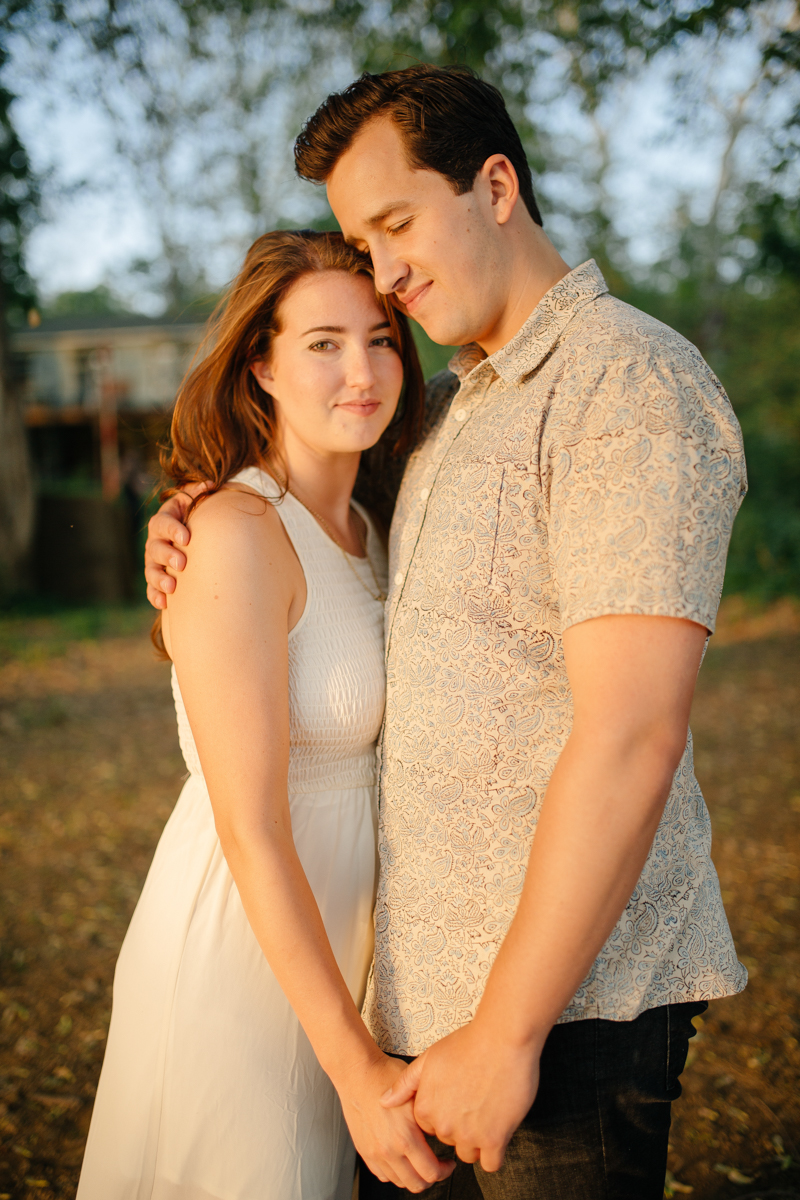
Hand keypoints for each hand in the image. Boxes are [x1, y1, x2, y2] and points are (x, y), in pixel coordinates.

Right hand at [144, 484, 207, 608]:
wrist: (196, 538)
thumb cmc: (197, 518)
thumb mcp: (197, 503)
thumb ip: (200, 492)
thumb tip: (210, 484)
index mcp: (164, 521)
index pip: (162, 523)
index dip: (172, 529)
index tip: (187, 537)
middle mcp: (155, 541)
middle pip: (154, 548)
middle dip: (167, 555)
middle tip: (182, 563)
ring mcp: (154, 562)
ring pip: (150, 570)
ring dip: (159, 579)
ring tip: (172, 586)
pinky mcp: (156, 580)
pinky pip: (151, 589)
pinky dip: (156, 596)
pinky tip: (164, 603)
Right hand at [335, 1051, 455, 1191]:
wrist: (357, 1072)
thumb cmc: (385, 1075)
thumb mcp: (417, 1091)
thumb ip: (430, 1117)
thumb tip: (443, 1131)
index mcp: (405, 1137)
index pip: (431, 1172)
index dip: (445, 1171)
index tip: (448, 1163)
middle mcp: (388, 1150)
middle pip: (416, 1184)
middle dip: (430, 1177)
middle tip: (437, 1165)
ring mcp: (374, 1153)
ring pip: (399, 1182)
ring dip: (412, 1175)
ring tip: (419, 1161)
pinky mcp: (364, 1151)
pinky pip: (382, 1175)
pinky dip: (394, 1172)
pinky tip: (401, 1158)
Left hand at [381, 1018, 542, 1172]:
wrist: (501, 1039)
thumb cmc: (467, 1044)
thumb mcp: (429, 1058)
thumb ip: (406, 1083)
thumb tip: (384, 1101)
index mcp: (426, 1108)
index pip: (430, 1129)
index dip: (444, 1115)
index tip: (456, 1102)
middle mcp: (444, 1126)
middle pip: (450, 1142)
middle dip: (460, 1128)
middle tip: (474, 1104)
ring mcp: (469, 1135)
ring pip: (469, 1154)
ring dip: (477, 1141)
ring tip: (487, 1116)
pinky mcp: (494, 1139)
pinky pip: (491, 1163)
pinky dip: (494, 1153)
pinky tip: (498, 1135)